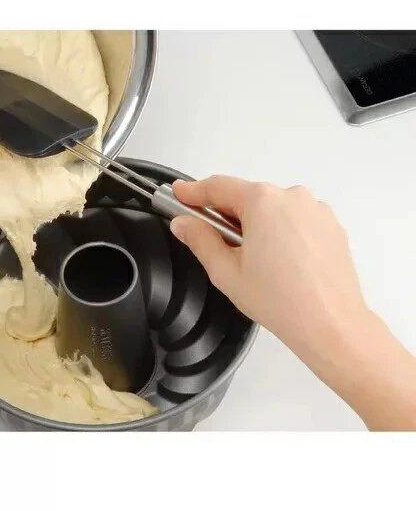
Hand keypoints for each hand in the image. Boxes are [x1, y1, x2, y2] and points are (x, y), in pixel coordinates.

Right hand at [170, 176, 364, 349]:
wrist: (331, 324)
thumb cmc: (281, 301)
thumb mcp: (225, 271)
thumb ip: (199, 240)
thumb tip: (183, 224)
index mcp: (262, 202)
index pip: (218, 187)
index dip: (193, 191)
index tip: (180, 193)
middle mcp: (291, 197)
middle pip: (246, 196)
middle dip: (226, 214)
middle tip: (212, 239)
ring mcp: (315, 209)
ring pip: (271, 208)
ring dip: (256, 224)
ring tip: (252, 259)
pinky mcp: (330, 224)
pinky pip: (294, 219)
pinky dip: (280, 231)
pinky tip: (278, 261)